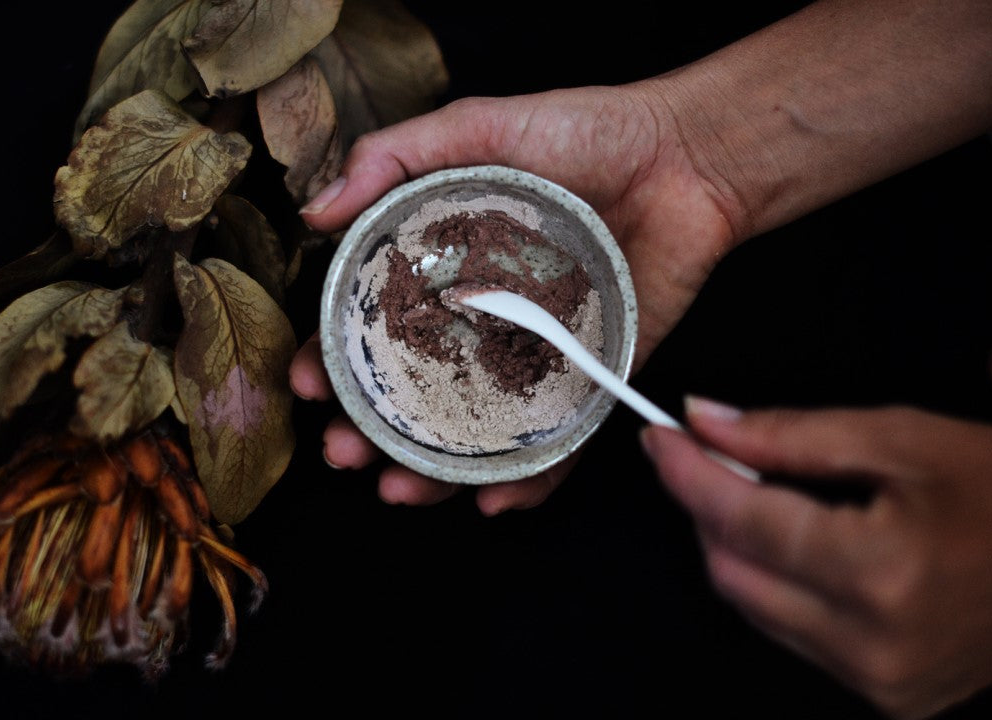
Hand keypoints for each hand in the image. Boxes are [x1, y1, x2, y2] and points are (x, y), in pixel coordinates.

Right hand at [291, 85, 740, 512]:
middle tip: (344, 454)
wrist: (682, 158)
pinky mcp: (591, 383)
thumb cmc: (579, 132)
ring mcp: (534, 359)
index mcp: (446, 275)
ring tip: (399, 491)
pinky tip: (494, 503)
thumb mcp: (474, 128)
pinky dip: (527, 483)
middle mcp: (481, 324)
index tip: (309, 384)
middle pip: (416, 395)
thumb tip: (313, 214)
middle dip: (370, 435)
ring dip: (432, 474)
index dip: (335, 360)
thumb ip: (391, 161)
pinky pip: (558, 447)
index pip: (377, 329)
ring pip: (475, 434)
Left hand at [641, 397, 991, 718]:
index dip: (687, 472)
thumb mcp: (901, 440)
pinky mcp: (888, 695)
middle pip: (731, 571)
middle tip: (709, 456)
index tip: (660, 437)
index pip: (740, 521)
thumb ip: (789, 434)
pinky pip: (793, 635)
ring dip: (739, 546)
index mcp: (880, 572)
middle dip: (707, 508)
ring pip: (753, 607)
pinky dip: (777, 583)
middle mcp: (873, 643)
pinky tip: (801, 544)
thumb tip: (705, 421)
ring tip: (768, 495)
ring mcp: (881, 680)